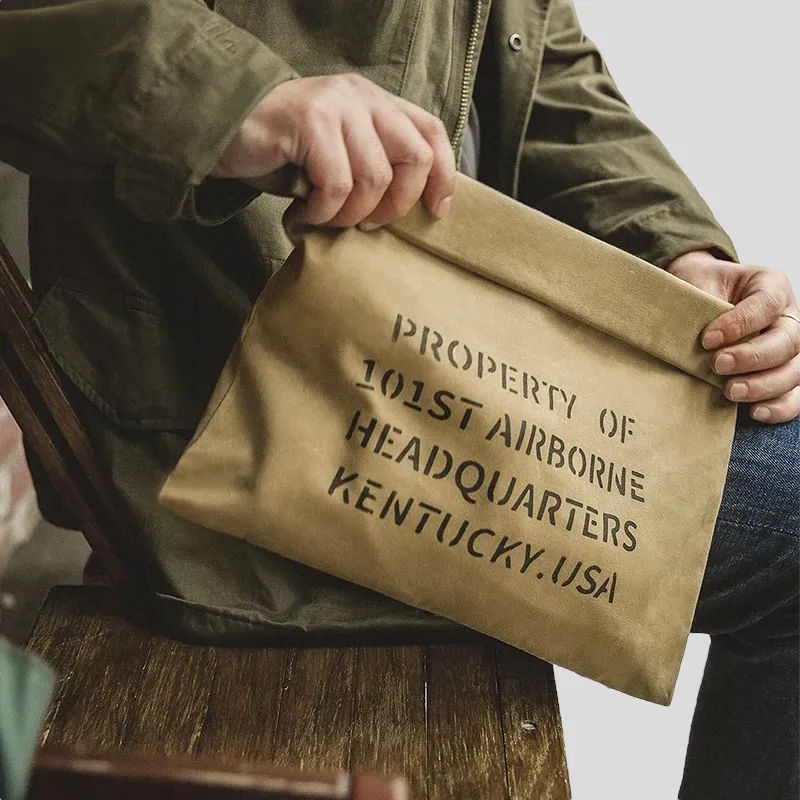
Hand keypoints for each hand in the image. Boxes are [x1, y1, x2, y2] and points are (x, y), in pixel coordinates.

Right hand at [212, 74, 455, 228]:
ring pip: (375, 177)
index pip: (431, 132)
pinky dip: (322, 213)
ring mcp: (337, 105)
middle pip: (415, 157)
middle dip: (396, 206)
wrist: (221, 131)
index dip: (443, 175)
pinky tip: (302, 215)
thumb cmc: (282, 155)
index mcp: (376, 104)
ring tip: (323, 220)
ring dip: (350, 215)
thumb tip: (404, 213)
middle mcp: (362, 98)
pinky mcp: (310, 121)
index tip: (435, 212)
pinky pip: (336, 184)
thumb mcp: (337, 159)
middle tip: (366, 225)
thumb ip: (370, 168)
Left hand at [668, 251, 799, 422]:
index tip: (707, 340)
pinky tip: (755, 412)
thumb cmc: (700, 288)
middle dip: (753, 357)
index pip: (767, 304)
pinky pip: (795, 395)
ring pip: (795, 370)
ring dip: (764, 385)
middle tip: (718, 365)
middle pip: (789, 340)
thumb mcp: (697, 283)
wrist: (699, 296)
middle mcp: (788, 317)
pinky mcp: (784, 374)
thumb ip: (699, 302)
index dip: (741, 323)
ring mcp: (790, 348)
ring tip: (731, 392)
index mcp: (770, 286)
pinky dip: (779, 407)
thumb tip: (685, 335)